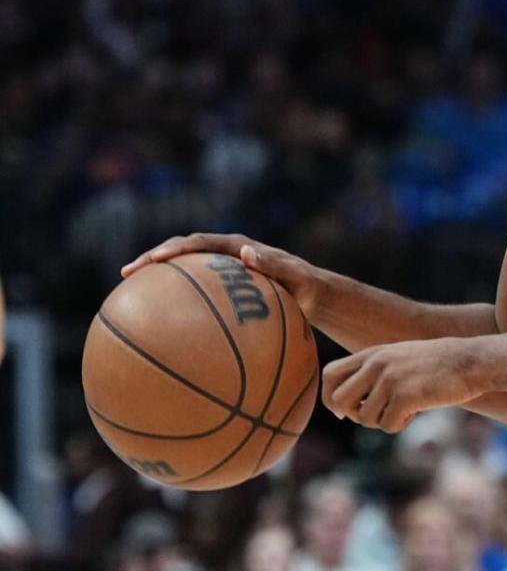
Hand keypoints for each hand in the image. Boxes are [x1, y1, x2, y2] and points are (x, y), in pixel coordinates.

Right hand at [120, 232, 321, 323]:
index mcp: (237, 247)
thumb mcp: (298, 278)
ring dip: (158, 281)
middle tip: (127, 273)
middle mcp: (225, 256)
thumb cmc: (309, 288)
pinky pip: (196, 296)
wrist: (315, 296)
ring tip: (129, 294)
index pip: (199, 243)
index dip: (175, 249)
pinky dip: (178, 305)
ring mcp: (221, 274)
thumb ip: (275, 265)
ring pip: (184, 274)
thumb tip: (247, 253)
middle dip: (153, 261)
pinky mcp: (223, 292)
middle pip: (181, 254)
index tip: (155, 260)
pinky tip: (163, 327)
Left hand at [321, 339, 487, 430]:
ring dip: (382, 422)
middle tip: (375, 415)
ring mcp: (390, 380)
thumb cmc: (438, 364)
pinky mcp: (405, 396)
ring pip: (364, 418)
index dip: (331, 398)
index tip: (344, 411)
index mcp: (372, 354)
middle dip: (353, 415)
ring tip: (403, 411)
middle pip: (339, 400)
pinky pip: (387, 425)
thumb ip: (375, 372)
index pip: (330, 374)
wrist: (470, 361)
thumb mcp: (400, 358)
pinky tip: (415, 414)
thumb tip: (353, 405)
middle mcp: (376, 365)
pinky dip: (400, 426)